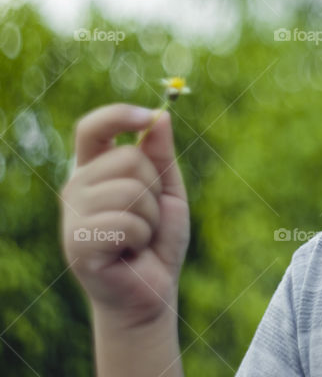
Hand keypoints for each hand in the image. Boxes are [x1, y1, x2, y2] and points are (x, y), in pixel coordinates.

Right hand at [60, 103, 189, 326]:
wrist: (151, 290)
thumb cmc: (157, 239)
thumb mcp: (166, 190)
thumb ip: (161, 155)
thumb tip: (160, 116)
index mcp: (95, 170)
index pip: (92, 128)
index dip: (118, 116)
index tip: (148, 115)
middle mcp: (77, 187)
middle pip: (129, 158)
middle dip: (154, 188)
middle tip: (147, 217)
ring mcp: (72, 215)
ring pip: (131, 190)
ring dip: (150, 217)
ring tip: (139, 236)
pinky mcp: (76, 243)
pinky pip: (126, 222)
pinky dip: (141, 237)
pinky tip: (129, 252)